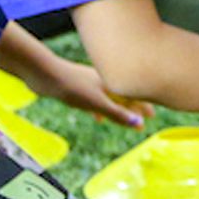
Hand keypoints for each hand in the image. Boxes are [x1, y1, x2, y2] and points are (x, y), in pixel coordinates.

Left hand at [28, 56, 153, 128]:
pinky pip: (97, 98)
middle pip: (125, 93)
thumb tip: (139, 123)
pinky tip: (97, 117)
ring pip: (111, 96)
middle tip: (144, 118)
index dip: (144, 105)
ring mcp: (92, 82)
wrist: (45, 75)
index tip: (153, 115)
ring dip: (120, 107)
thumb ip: (117, 114)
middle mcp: (105, 79)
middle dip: (135, 106)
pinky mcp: (80, 86)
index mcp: (112, 81)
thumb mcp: (97, 103)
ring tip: (125, 118)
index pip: (134, 92)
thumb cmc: (72, 87)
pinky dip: (102, 108)